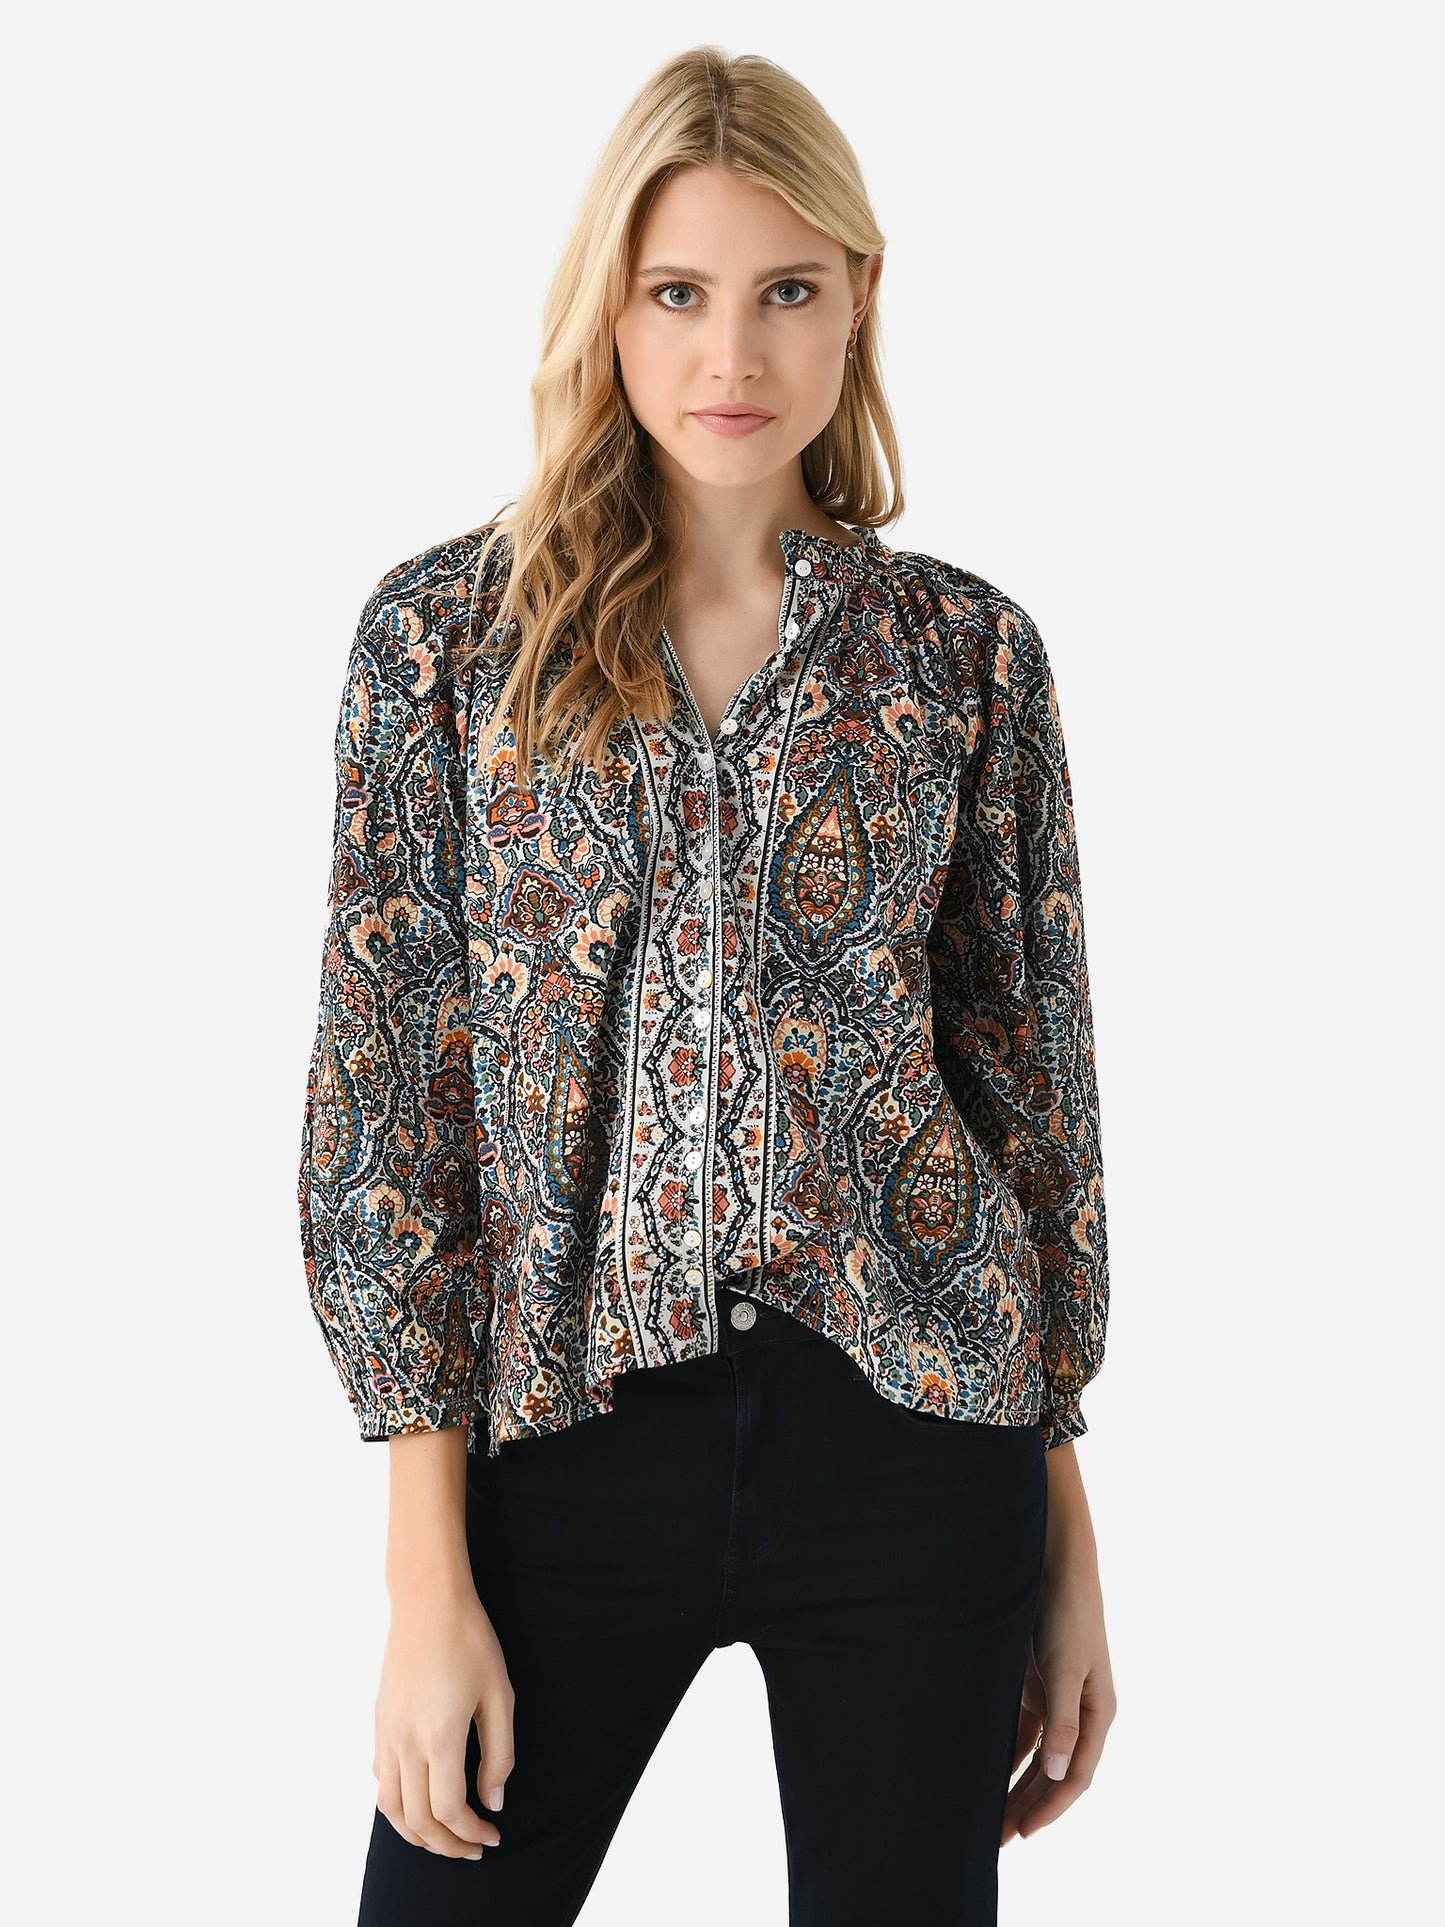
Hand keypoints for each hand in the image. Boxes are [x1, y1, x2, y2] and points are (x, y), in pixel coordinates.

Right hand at [372, 1582, 515, 1857]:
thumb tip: (493, 1800)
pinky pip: (380, 1779)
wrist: (427, 1601)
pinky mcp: (379, 1722)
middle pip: (418, 1819)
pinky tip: (419, 1800)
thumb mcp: (500, 1695)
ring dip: (416, 1833)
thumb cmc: (470, 1641)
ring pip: (390, 1807)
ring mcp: (386, 1733)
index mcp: (439, 1738)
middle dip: (446, 1844)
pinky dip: (397, 1805)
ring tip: (443, 1838)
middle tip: (472, 1848)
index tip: (493, 1835)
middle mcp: (405, 1742)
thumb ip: (499, 1754)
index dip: (471, 1832)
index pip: (449, 1810)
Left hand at [1002, 1446, 1115, 1842]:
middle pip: (1053, 1772)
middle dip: (1028, 1806)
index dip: (1050, 1807)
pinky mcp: (1032, 1680)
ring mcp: (1054, 1695)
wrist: (1053, 1558)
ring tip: (985, 1815)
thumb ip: (1062, 1721)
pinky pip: (1018, 1729)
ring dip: (1014, 1784)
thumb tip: (1057, 1776)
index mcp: (1097, 1712)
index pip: (1074, 1775)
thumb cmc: (1065, 1610)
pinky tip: (979, 1769)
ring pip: (1033, 1755)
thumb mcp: (1064, 1666)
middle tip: (995, 1840)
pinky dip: (1003, 1752)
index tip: (1022, 1834)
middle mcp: (1078, 1710)